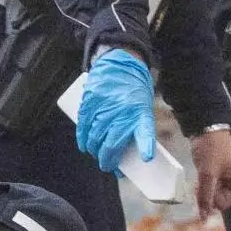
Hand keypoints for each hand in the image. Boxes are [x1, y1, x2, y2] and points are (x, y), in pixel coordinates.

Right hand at [75, 49, 159, 174]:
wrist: (120, 65)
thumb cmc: (133, 93)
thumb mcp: (142, 108)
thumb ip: (136, 129)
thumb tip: (129, 155)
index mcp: (140, 112)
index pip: (145, 131)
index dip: (146, 146)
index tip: (147, 157)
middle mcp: (122, 111)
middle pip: (111, 144)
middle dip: (108, 160)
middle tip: (108, 166)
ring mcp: (104, 107)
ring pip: (95, 138)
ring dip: (94, 150)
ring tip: (97, 154)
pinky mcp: (89, 103)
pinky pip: (83, 127)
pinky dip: (83, 139)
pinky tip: (84, 146)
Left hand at [190, 128, 230, 230]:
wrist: (205, 130)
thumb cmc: (212, 148)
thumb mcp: (207, 173)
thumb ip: (206, 197)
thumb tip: (204, 218)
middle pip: (225, 206)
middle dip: (212, 199)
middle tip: (204, 180)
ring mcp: (230, 183)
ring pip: (216, 202)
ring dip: (206, 194)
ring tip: (202, 175)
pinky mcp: (220, 181)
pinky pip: (211, 195)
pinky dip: (204, 191)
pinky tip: (201, 177)